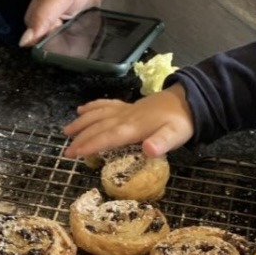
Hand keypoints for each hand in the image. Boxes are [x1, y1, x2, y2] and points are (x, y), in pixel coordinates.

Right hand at [63, 84, 194, 158]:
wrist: (189, 100)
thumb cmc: (181, 122)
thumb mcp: (175, 135)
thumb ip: (161, 143)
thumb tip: (149, 150)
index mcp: (133, 128)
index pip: (107, 137)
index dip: (89, 145)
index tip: (73, 154)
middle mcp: (124, 117)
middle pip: (97, 127)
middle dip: (80, 139)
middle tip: (65, 151)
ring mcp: (125, 110)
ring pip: (97, 115)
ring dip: (81, 122)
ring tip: (66, 131)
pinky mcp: (128, 106)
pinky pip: (105, 105)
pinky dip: (92, 107)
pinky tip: (82, 109)